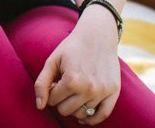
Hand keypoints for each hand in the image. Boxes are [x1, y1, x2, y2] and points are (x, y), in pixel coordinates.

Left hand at [34, 9, 120, 124]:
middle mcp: (89, 89)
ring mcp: (103, 91)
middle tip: (64, 87)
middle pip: (66, 110)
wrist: (98, 36)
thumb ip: (41, 83)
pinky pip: (103, 115)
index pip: (53, 100)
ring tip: (74, 92)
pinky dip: (92, 119)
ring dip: (74, 106)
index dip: (51, 91)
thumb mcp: (52, 61)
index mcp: (72, 81)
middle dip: (60, 101)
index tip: (55, 81)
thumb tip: (40, 106)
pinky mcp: (114, 92)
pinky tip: (84, 116)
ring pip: (82, 114)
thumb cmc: (72, 48)